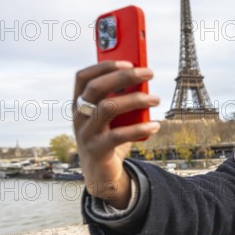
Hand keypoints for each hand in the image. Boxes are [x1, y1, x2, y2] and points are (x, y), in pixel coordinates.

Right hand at [73, 61, 159, 207]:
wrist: (101, 173)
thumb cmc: (110, 137)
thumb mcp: (114, 117)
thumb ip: (121, 99)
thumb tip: (142, 80)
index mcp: (79, 104)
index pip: (83, 77)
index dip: (103, 66)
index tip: (128, 61)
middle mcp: (79, 116)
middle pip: (96, 88)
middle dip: (124, 76)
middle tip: (149, 73)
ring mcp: (86, 133)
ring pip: (108, 108)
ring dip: (135, 100)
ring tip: (156, 99)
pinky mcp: (97, 150)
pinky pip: (118, 136)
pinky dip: (140, 129)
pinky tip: (155, 125)